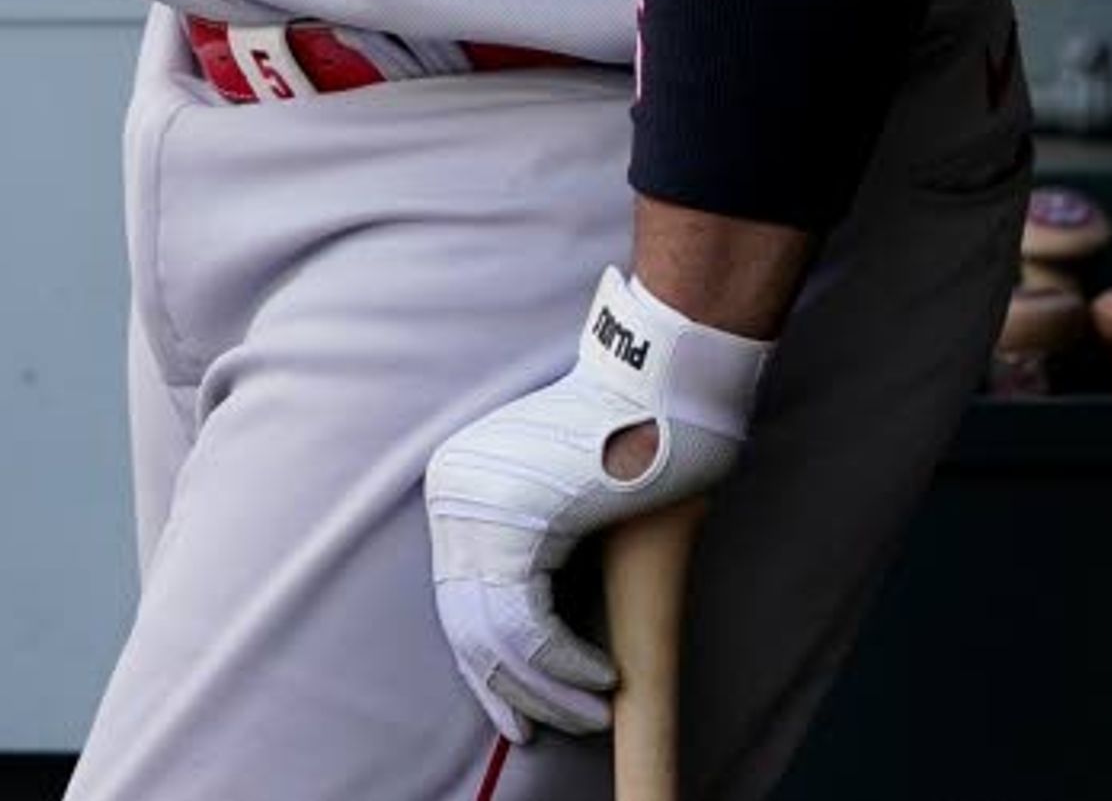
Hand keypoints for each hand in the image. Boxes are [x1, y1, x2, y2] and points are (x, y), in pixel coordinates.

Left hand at [422, 266, 770, 742]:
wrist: (658, 382)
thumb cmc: (631, 437)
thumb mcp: (564, 499)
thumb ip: (534, 556)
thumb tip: (526, 646)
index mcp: (457, 483)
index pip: (459, 598)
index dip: (487, 664)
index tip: (515, 708)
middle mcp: (452, 493)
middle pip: (466, 621)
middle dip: (509, 689)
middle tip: (544, 729)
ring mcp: (477, 505)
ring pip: (496, 635)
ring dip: (547, 690)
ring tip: (589, 715)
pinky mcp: (514, 523)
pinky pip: (526, 626)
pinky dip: (565, 666)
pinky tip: (601, 680)